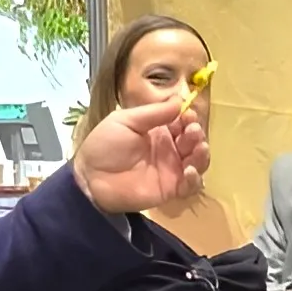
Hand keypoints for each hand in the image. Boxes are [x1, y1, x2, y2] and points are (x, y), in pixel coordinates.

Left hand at [71, 98, 208, 212]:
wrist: (90, 178)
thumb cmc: (104, 146)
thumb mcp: (126, 121)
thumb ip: (153, 113)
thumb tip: (180, 100)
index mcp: (159, 131)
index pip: (182, 122)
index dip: (189, 118)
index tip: (188, 114)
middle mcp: (169, 149)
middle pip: (193, 141)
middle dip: (196, 134)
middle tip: (192, 130)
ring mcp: (172, 170)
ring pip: (198, 161)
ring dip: (201, 154)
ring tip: (198, 148)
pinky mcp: (171, 189)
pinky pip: (191, 185)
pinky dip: (195, 178)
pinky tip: (189, 170)